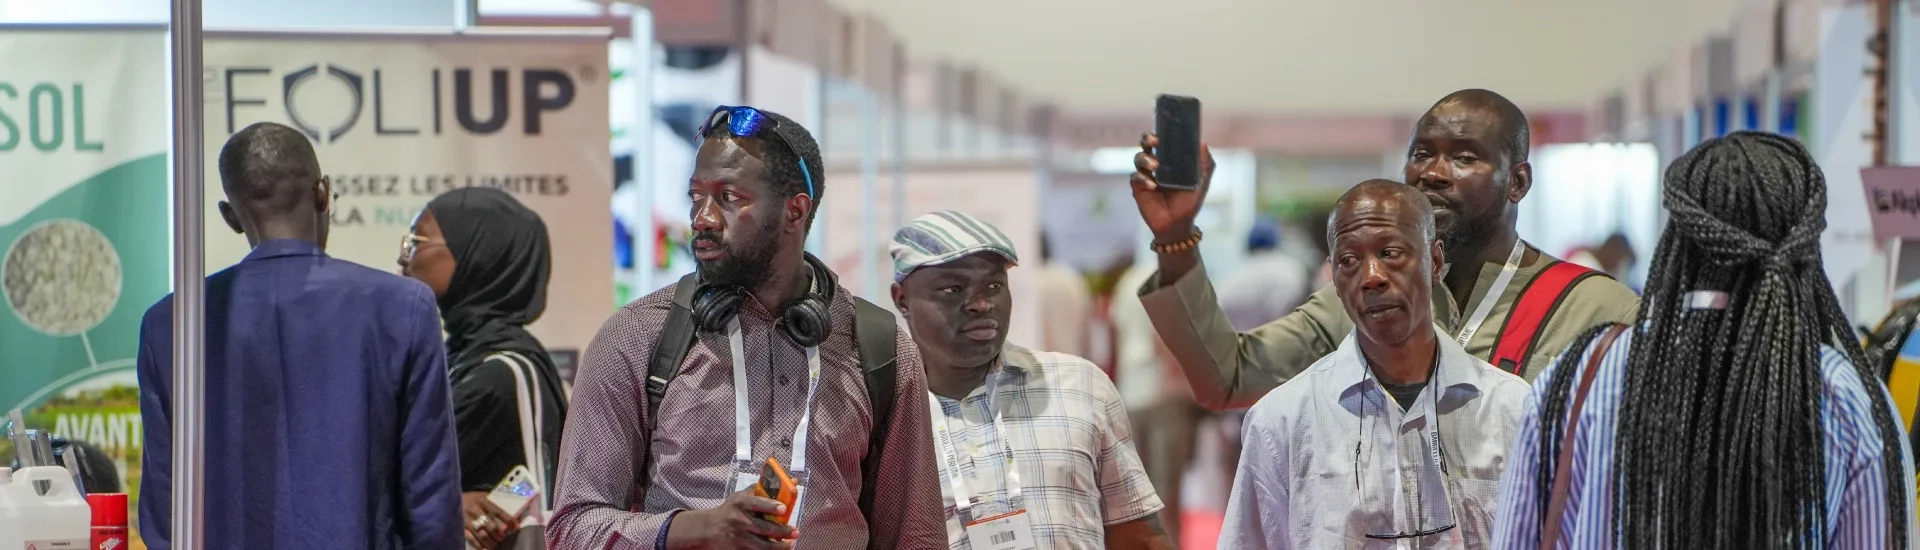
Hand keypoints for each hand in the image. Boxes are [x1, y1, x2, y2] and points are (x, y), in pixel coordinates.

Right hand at [461, 491, 519, 548]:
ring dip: (490, 541)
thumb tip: (514, 511)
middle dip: (498, 533)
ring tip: (495, 545)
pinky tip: (484, 548)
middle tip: (502, 538)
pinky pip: (470, 538)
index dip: (508, 520)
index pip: (498, 511)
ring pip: (481, 534)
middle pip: (490, 525)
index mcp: (482, 500)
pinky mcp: (460, 527)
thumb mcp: (483, 495)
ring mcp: (466, 520)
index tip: (516, 527)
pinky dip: (478, 545)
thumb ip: (495, 502)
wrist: (451, 498)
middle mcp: (475, 510)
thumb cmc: (472, 498)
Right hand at [665, 488, 798, 549]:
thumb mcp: (742, 496)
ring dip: (778, 547)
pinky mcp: (737, 549)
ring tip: (790, 545)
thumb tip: (792, 482)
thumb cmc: (731, 509)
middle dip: (781, 531)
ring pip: (761, 545)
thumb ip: (764, 489)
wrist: (709, 528)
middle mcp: (738, 519)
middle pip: (763, 527)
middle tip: (795, 532)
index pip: (756, 503)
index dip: (771, 506)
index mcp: (740, 502)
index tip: (784, 509)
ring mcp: (738, 536)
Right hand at [1129, 132, 1216, 242]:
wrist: (1178, 223)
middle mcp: (1156, 164)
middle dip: (1147, 139)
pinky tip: (1152, 186)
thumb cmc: (1189, 201)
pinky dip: (1143, 179)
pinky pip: (1136, 177)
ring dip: (1145, 159)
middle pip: (1145, 144)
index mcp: (1170, 159)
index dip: (1160, 133)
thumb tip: (1203, 143)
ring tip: (1155, 166)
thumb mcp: (1201, 181)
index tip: (1163, 131)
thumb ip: (1204, 163)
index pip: (1162, 140)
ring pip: (1138, 158)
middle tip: (1154, 141)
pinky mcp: (1138, 188)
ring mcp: (1146, 175)